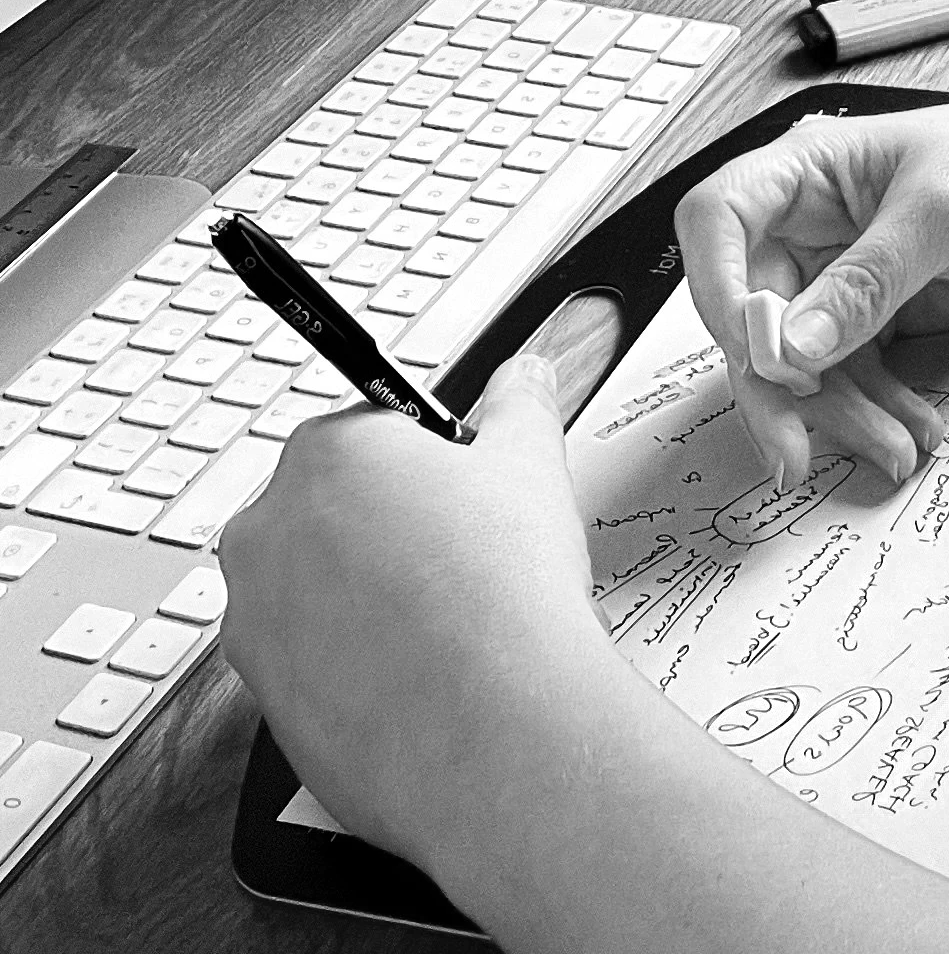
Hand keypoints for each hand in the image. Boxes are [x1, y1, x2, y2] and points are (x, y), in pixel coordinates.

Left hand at [218, 355, 614, 868]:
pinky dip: (353, 669)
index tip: (461, 498)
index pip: (370, 433)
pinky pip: (310, 667)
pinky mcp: (261, 705)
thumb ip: (521, 400)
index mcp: (326, 453)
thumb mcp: (531, 461)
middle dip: (386, 530)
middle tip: (458, 560)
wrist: (495, 735)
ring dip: (364, 600)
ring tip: (445, 625)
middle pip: (331, 510)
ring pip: (314, 591)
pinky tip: (419, 678)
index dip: (427, 465)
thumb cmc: (505, 595)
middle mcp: (266, 531)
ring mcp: (253, 625)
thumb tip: (524, 375)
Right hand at [676, 71, 948, 488]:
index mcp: (806, 169)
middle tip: (795, 450)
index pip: (720, 221)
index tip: (752, 354)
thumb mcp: (940, 212)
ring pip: (801, 359)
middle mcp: (807, 222)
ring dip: (839, 412)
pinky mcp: (873, 313)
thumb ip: (865, 282)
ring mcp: (838, 273)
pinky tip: (912, 431)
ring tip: (894, 446)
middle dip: (777, 386)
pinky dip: (875, 410)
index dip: (716, 288)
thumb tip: (792, 349)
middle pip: (752, 311)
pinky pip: (850, 373)